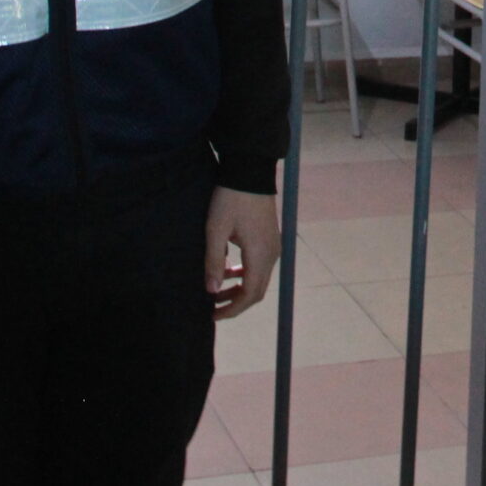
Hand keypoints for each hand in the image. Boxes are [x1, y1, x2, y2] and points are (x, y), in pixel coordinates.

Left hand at [207, 187, 281, 319]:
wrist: (249, 171)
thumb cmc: (230, 199)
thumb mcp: (215, 230)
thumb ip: (213, 262)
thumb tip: (211, 291)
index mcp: (259, 255)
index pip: (250, 294)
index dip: (232, 309)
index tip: (213, 315)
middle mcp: (271, 254)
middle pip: (257, 290)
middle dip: (236, 302)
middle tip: (213, 308)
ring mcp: (273, 246)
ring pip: (259, 278)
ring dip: (239, 288)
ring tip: (217, 289)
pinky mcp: (270, 238)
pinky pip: (260, 265)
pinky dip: (245, 274)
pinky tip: (228, 269)